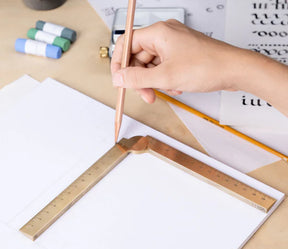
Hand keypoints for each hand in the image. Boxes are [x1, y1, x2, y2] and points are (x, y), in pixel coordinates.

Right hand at [111, 20, 240, 102]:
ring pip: (151, 66)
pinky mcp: (180, 56)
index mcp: (158, 33)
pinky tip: (176, 87)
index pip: (126, 44)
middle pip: (138, 58)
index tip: (119, 80)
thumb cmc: (207, 66)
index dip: (119, 63)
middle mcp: (164, 36)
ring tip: (167, 90)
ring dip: (155, 82)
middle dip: (140, 79)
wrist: (234, 71)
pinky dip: (166, 80)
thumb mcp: (166, 76)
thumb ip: (138, 78)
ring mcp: (173, 46)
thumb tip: (119, 79)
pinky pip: (163, 69)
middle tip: (146, 94)